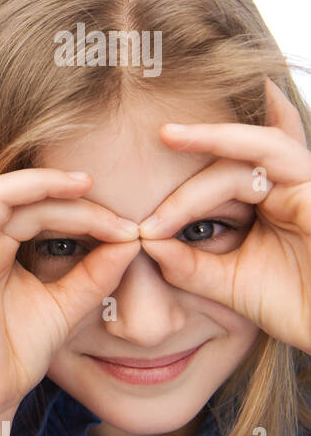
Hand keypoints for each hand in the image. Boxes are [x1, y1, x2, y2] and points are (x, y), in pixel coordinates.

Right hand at [0, 99, 140, 417]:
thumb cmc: (14, 352)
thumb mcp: (67, 307)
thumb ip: (96, 275)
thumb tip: (132, 241)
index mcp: (2, 244)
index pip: (40, 207)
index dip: (84, 211)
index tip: (128, 230)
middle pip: (17, 193)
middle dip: (56, 182)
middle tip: (95, 182)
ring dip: (34, 183)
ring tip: (78, 183)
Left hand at [140, 79, 310, 352]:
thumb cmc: (299, 307)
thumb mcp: (229, 284)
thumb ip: (188, 264)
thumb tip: (144, 241)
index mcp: (271, 205)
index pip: (221, 183)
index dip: (178, 202)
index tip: (141, 230)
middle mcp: (293, 189)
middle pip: (235, 159)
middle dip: (195, 151)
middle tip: (160, 137)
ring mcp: (310, 186)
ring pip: (258, 147)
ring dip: (214, 137)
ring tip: (172, 133)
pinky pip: (279, 154)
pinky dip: (244, 142)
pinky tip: (222, 128)